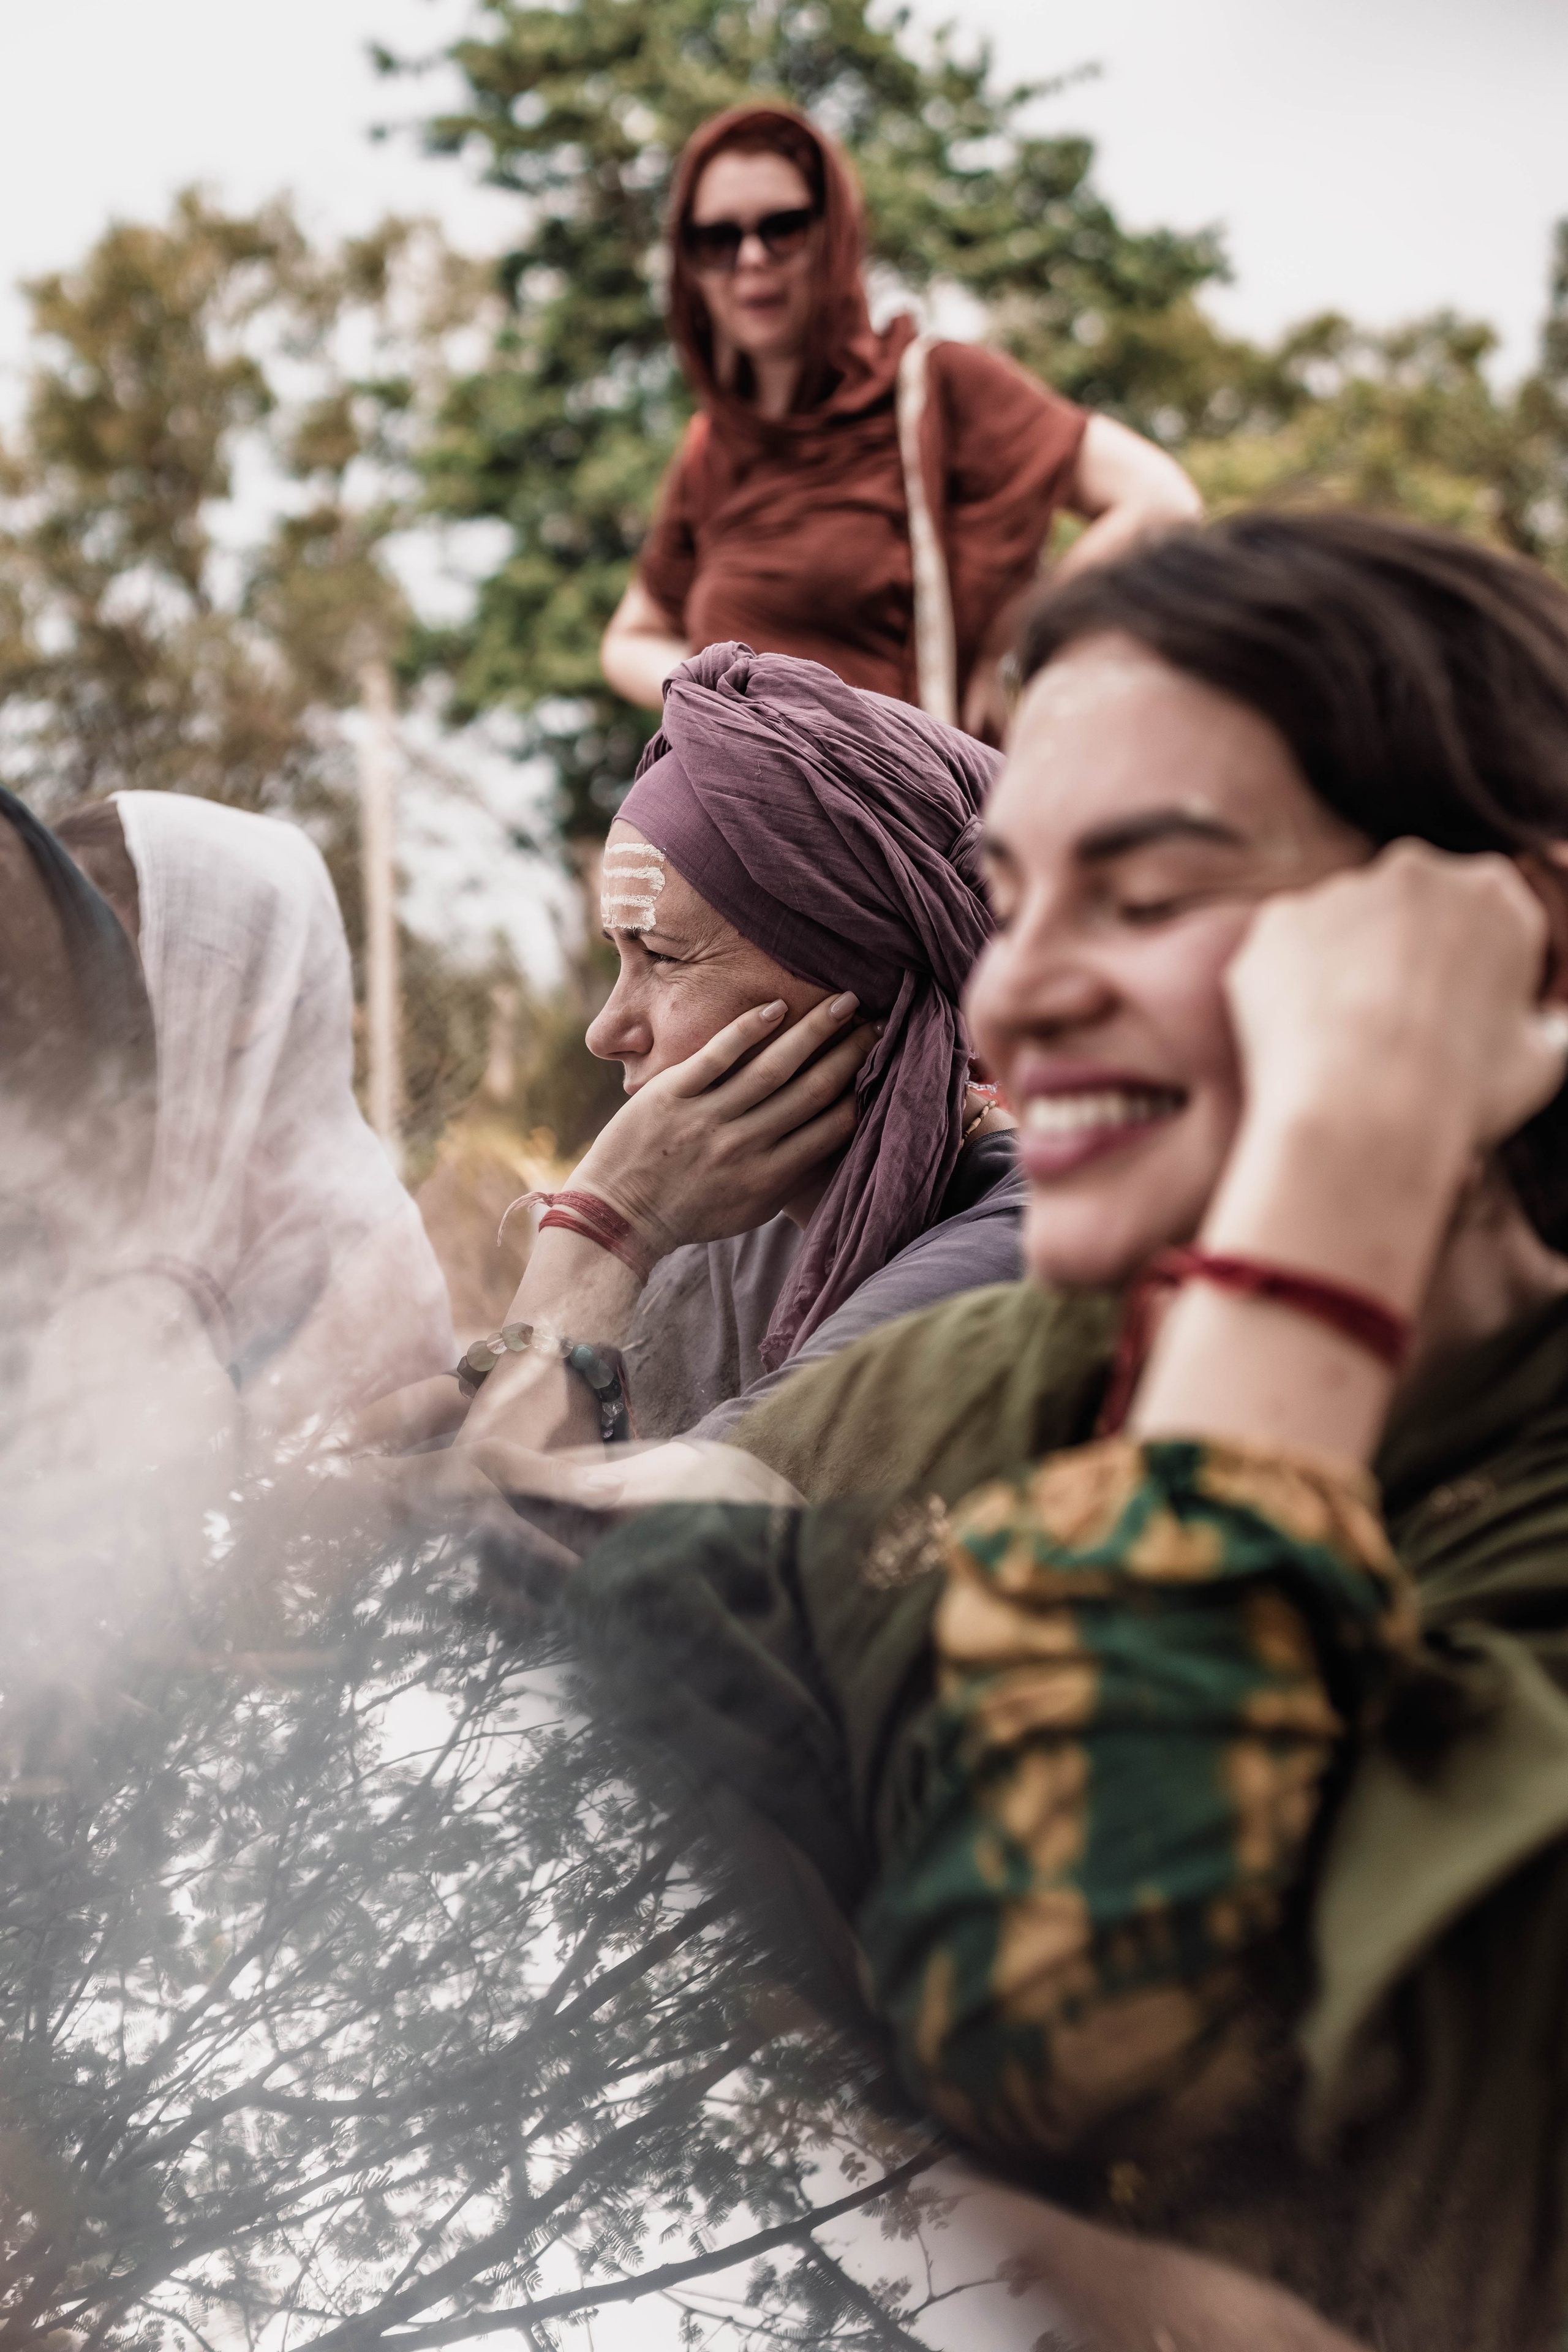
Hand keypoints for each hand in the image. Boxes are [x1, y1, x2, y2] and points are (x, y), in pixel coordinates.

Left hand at [569, 990, 876, 1257]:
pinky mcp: (672, 1096)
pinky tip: (777, 1005)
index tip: (886, 1059)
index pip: (834, 1126)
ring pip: (773, 1068)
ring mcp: (708, 1119)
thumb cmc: (691, 1213)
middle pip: (814, 1090)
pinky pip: (718, 1056)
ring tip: (844, 1000)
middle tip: (879, 1021)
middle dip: (853, 1052)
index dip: (865, 1089)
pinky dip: (749, 1029)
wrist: (620, 1217)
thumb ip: (788, 1173)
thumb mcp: (750, 1208)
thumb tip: (831, 1137)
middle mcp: (746, 1147)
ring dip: (814, 1030)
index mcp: (772, 1177)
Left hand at [1228, 839, 1567, 1167]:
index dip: (1467, 976)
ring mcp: (1341, 890)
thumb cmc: (1461, 1091)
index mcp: (1494, 893)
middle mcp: (1417, 872)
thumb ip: (1545, 1027)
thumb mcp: (1537, 1063)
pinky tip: (1300, 1039)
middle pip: (1409, 915)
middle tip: (1394, 1034)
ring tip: (1344, 1046)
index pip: (1482, 923)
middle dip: (1403, 961)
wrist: (1362, 1107)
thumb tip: (1546, 1025)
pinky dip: (1289, 990)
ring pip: (1343, 930)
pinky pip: (1285, 954)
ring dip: (1344, 973)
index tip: (1452, 1024)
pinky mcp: (1279, 921)